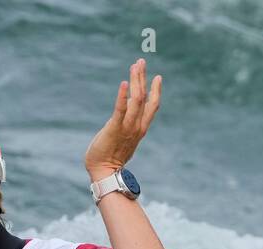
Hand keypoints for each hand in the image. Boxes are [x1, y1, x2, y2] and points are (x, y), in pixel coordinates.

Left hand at [84, 58, 161, 178]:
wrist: (105, 173)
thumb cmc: (111, 157)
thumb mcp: (123, 137)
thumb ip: (127, 123)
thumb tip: (127, 108)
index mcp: (140, 128)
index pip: (153, 106)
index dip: (156, 91)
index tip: (157, 77)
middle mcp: (137, 126)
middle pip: (144, 97)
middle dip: (143, 78)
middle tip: (141, 61)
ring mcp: (127, 127)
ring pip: (136, 99)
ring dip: (136, 80)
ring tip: (135, 65)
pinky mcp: (114, 128)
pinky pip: (120, 109)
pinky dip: (123, 95)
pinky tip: (124, 82)